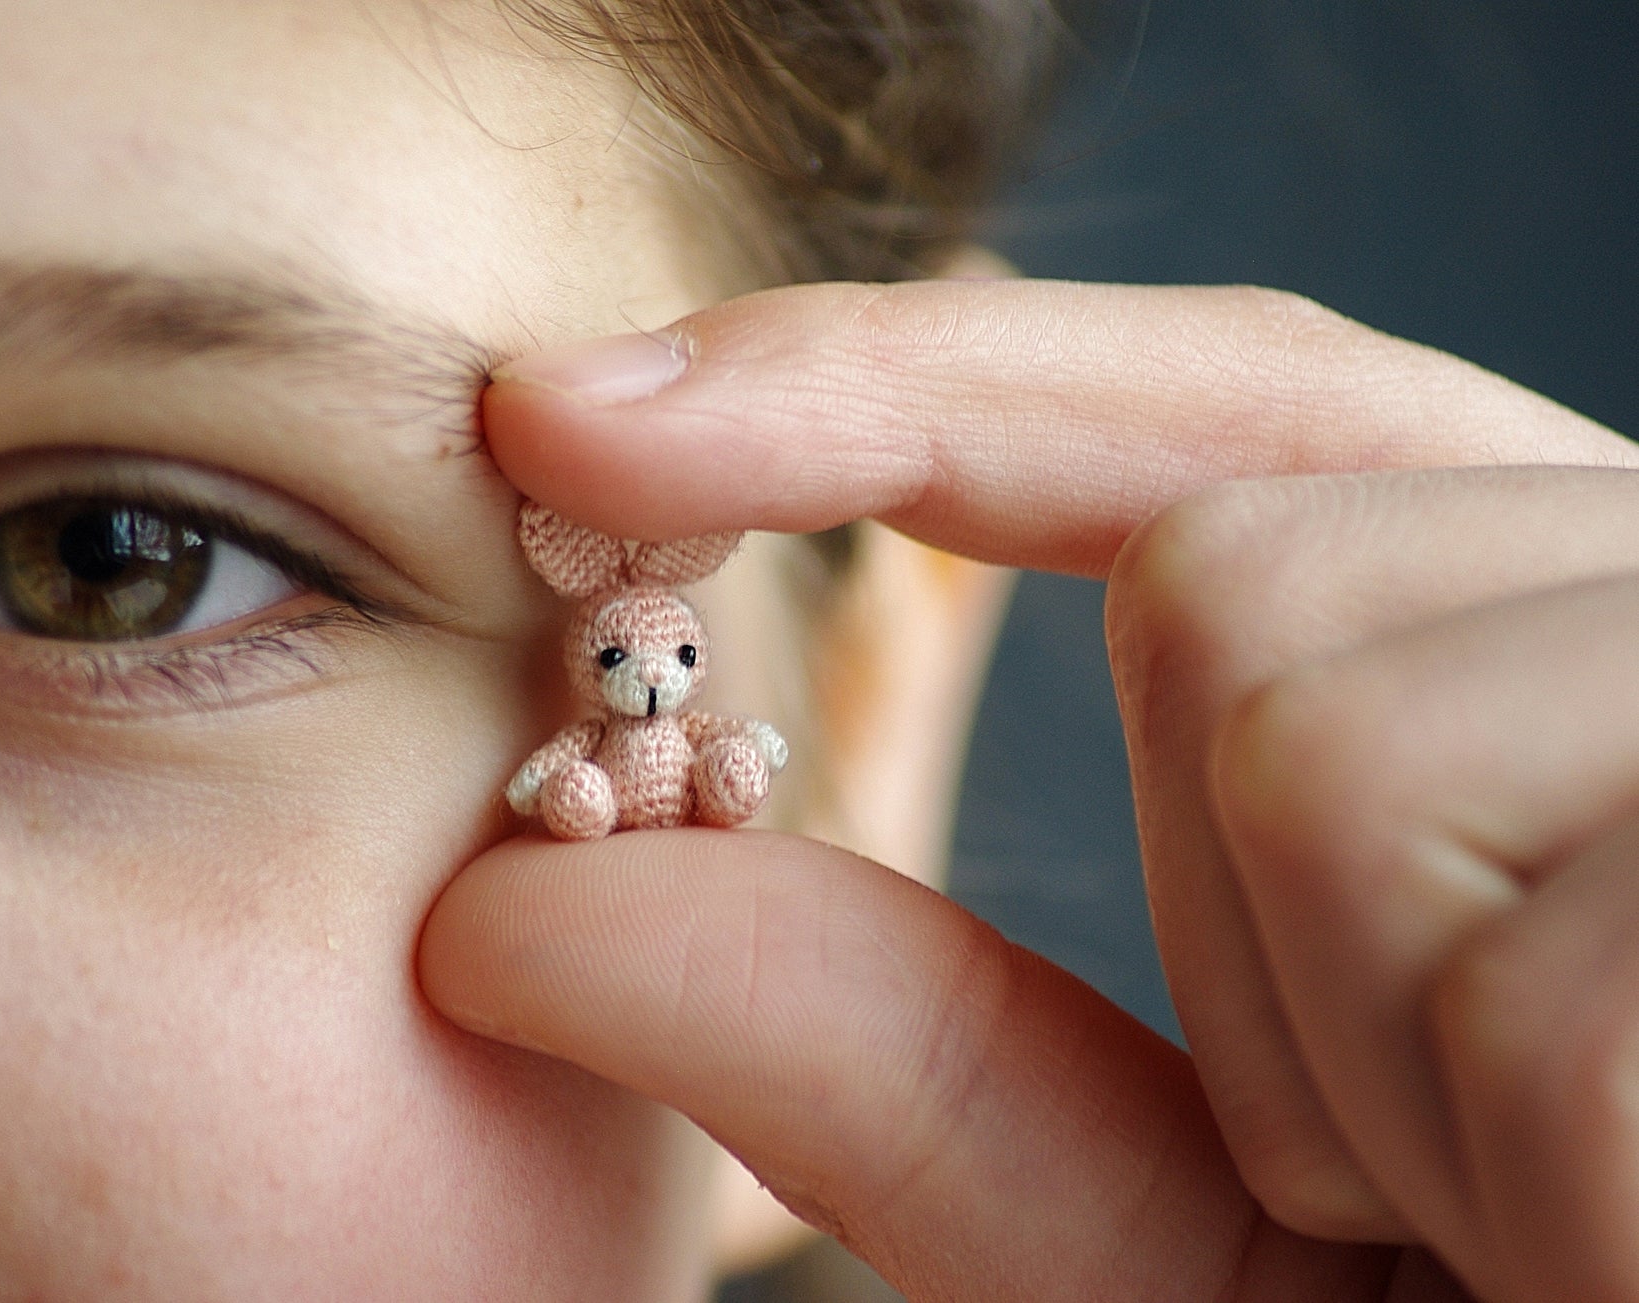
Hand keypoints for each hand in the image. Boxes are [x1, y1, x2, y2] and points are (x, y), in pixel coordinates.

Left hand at [419, 278, 1638, 1299]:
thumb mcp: (1216, 1263)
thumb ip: (904, 1066)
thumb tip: (516, 907)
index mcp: (1577, 691)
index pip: (1225, 425)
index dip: (902, 391)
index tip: (572, 416)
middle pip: (1237, 569)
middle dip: (1267, 935)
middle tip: (1488, 1192)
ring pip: (1317, 688)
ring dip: (1377, 1047)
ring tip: (1589, 1216)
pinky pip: (1465, 875)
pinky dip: (1515, 1118)